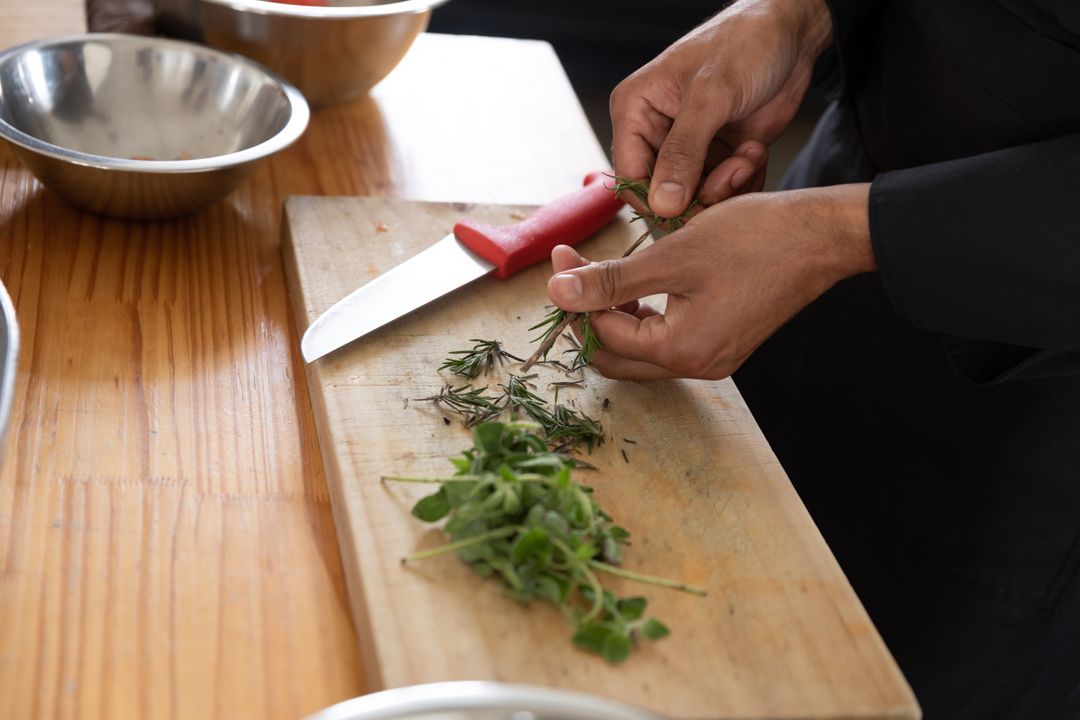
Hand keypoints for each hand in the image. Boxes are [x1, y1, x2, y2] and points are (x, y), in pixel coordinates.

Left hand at [546, 184, 873, 379]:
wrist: (820, 237)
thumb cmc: (754, 239)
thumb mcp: (671, 255)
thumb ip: (611, 279)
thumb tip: (557, 291)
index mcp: (681, 350)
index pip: (603, 336)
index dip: (576, 296)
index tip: (564, 255)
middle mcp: (697, 366)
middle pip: (617, 357)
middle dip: (590, 315)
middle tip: (577, 271)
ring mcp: (714, 359)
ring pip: (643, 351)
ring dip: (617, 317)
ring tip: (608, 274)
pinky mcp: (725, 344)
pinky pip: (670, 343)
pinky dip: (648, 318)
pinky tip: (643, 286)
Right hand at [610, 0, 832, 215]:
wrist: (790, 34)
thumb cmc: (744, 44)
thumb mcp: (710, 96)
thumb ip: (683, 152)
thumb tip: (663, 203)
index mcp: (636, 111)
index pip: (630, 175)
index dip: (657, 200)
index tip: (691, 208)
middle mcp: (657, 132)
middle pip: (665, 193)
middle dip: (702, 191)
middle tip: (734, 171)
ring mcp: (690, 147)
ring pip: (697, 197)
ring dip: (729, 184)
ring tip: (749, 152)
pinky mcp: (719, 155)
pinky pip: (724, 190)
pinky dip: (744, 180)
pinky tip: (755, 151)